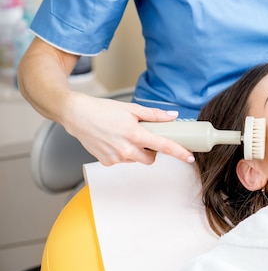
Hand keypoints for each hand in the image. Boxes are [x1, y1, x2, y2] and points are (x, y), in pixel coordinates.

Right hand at [62, 93, 194, 165]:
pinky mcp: (106, 162)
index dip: (179, 153)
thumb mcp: (131, 109)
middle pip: (151, 159)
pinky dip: (123, 153)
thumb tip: (172, 116)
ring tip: (125, 136)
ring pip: (136, 160)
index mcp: (135, 135)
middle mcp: (126, 149)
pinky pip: (122, 160)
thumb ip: (154, 115)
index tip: (189, 157)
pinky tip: (114, 141)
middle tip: (145, 139)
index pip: (163, 147)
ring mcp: (115, 157)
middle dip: (152, 152)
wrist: (76, 114)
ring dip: (137, 152)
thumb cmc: (102, 110)